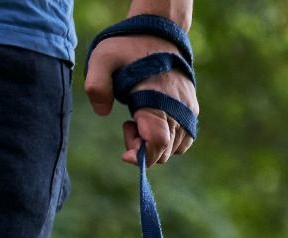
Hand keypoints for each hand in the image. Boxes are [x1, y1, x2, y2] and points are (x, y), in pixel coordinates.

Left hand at [84, 34, 197, 167]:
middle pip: (165, 152)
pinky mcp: (191, 108)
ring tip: (140, 120)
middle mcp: (177, 108)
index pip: (158, 143)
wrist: (159, 32)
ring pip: (175, 149)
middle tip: (128, 123)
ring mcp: (187, 109)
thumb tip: (102, 113)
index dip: (141, 155)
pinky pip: (184, 140)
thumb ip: (96, 85)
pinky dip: (169, 141)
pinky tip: (152, 122)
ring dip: (155, 145)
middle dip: (142, 149)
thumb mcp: (102, 58)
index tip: (125, 153)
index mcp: (156, 99)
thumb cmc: (128, 46)